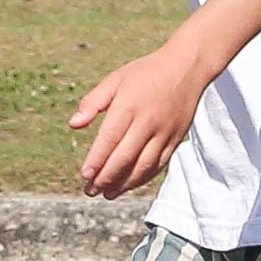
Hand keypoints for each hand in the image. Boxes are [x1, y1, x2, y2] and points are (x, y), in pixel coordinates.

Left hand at [69, 38, 211, 198]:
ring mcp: (164, 132)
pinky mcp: (175, 139)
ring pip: (143, 165)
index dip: (97, 160)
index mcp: (129, 105)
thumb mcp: (115, 79)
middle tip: (90, 191)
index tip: (85, 176)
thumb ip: (92, 102)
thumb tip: (73, 125)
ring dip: (124, 183)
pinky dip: (143, 178)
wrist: (187, 67)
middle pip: (125, 157)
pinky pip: (159, 164)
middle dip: (106, 178)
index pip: (110, 139)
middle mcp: (148, 121)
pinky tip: (129, 185)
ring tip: (107, 193)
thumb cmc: (146, 73)